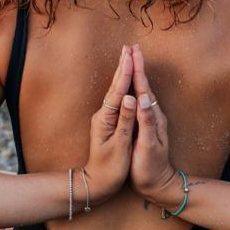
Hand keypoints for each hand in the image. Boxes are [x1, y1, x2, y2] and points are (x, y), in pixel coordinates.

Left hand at [84, 45, 136, 203]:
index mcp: (106, 118)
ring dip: (123, 71)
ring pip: (116, 89)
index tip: (132, 56)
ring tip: (128, 56)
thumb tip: (131, 98)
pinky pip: (118, 96)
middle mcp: (104, 114)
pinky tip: (126, 79)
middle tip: (130, 47)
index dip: (126, 73)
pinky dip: (123, 83)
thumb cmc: (110, 168)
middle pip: (115, 85)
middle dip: (124, 65)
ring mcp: (106, 117)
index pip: (118, 91)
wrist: (96, 183)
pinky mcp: (110, 121)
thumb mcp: (119, 146)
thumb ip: (126, 121)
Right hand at [129, 44, 176, 201]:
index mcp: (152, 116)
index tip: (131, 52)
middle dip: (136, 65)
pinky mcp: (146, 124)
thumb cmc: (150, 168)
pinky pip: (139, 99)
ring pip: (142, 90)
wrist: (159, 185)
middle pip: (143, 84)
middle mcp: (153, 114)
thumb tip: (142, 98)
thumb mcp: (148, 145)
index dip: (136, 69)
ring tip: (132, 59)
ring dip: (136, 73)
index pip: (143, 87)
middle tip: (131, 47)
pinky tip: (132, 85)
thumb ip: (146, 121)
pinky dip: (135, 87)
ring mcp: (150, 119)